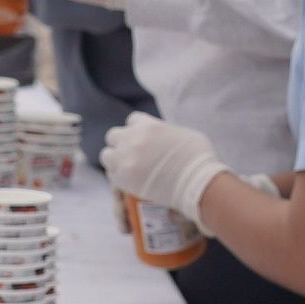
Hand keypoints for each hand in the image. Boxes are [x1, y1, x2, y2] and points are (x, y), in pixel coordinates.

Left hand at [101, 114, 226, 217]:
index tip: (142, 140)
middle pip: (113, 136)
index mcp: (148, 125)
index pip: (132, 120)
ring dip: (115, 160)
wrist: (197, 182)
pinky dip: (118, 177)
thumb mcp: (185, 133)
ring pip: (106, 155)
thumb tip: (164, 137)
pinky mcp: (123, 178)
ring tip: (126, 168)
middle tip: (131, 155)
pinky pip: (111, 174)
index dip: (136, 130)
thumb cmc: (198, 159)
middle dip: (121, 144)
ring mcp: (126, 158)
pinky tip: (129, 180)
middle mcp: (133, 138)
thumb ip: (167, 131)